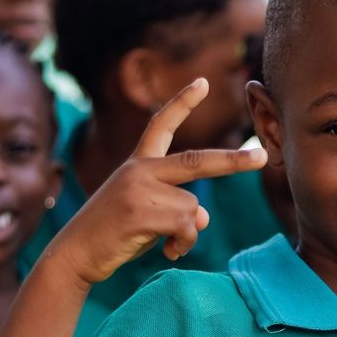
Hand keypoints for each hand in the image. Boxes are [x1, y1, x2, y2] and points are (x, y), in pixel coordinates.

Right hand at [44, 78, 266, 286]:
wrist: (74, 254)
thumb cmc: (113, 233)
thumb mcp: (147, 212)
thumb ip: (177, 205)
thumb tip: (202, 216)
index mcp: (139, 163)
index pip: (161, 125)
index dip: (182, 103)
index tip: (203, 82)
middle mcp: (139, 170)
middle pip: (197, 161)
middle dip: (233, 161)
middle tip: (262, 157)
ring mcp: (138, 189)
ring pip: (193, 207)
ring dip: (188, 232)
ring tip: (165, 241)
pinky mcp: (139, 212)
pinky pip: (185, 226)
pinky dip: (183, 244)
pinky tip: (166, 251)